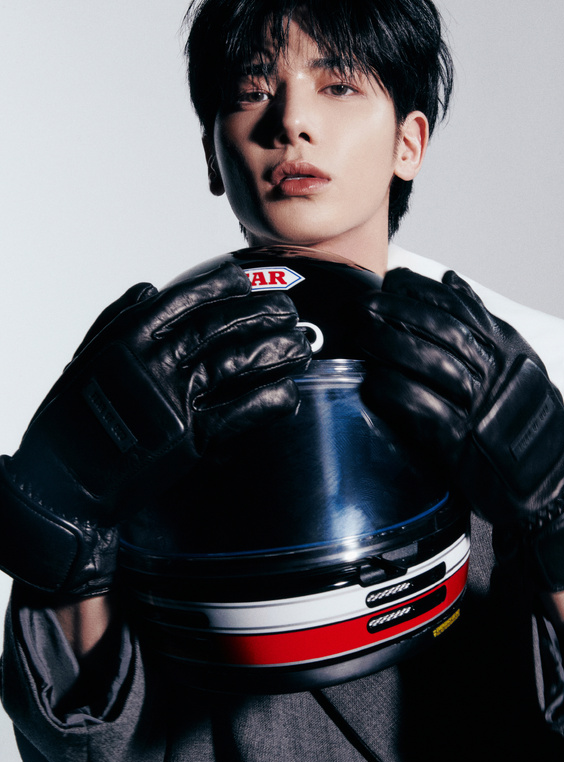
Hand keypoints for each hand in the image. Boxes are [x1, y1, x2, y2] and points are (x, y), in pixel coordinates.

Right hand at [0, 262, 310, 596]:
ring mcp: (174, 399)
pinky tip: (289, 392)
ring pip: (237, 362)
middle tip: (289, 310)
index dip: (221, 285)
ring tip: (300, 346)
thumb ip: (116, 319)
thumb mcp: (85, 359)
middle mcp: (154, 362)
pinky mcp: (190, 438)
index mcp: (129, 338)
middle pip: (221, 325)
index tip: (245, 278)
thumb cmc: (72, 423)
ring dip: (275, 351)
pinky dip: (269, 401)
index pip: (185, 299)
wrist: (65, 483)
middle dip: (262, 313)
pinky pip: (240, 413)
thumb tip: (150, 288)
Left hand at [360, 267, 563, 590]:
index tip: (393, 281)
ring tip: (361, 334)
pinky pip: (425, 411)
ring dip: (390, 344)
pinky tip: (373, 382)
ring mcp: (483, 408)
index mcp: (511, 351)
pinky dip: (397, 393)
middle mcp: (500, 374)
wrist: (551, 484)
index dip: (422, 291)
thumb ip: (484, 322)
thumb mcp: (518, 362)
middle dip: (397, 311)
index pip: (462, 308)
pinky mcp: (465, 445)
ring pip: (433, 364)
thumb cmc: (528, 423)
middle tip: (363, 304)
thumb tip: (450, 280)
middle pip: (442, 330)